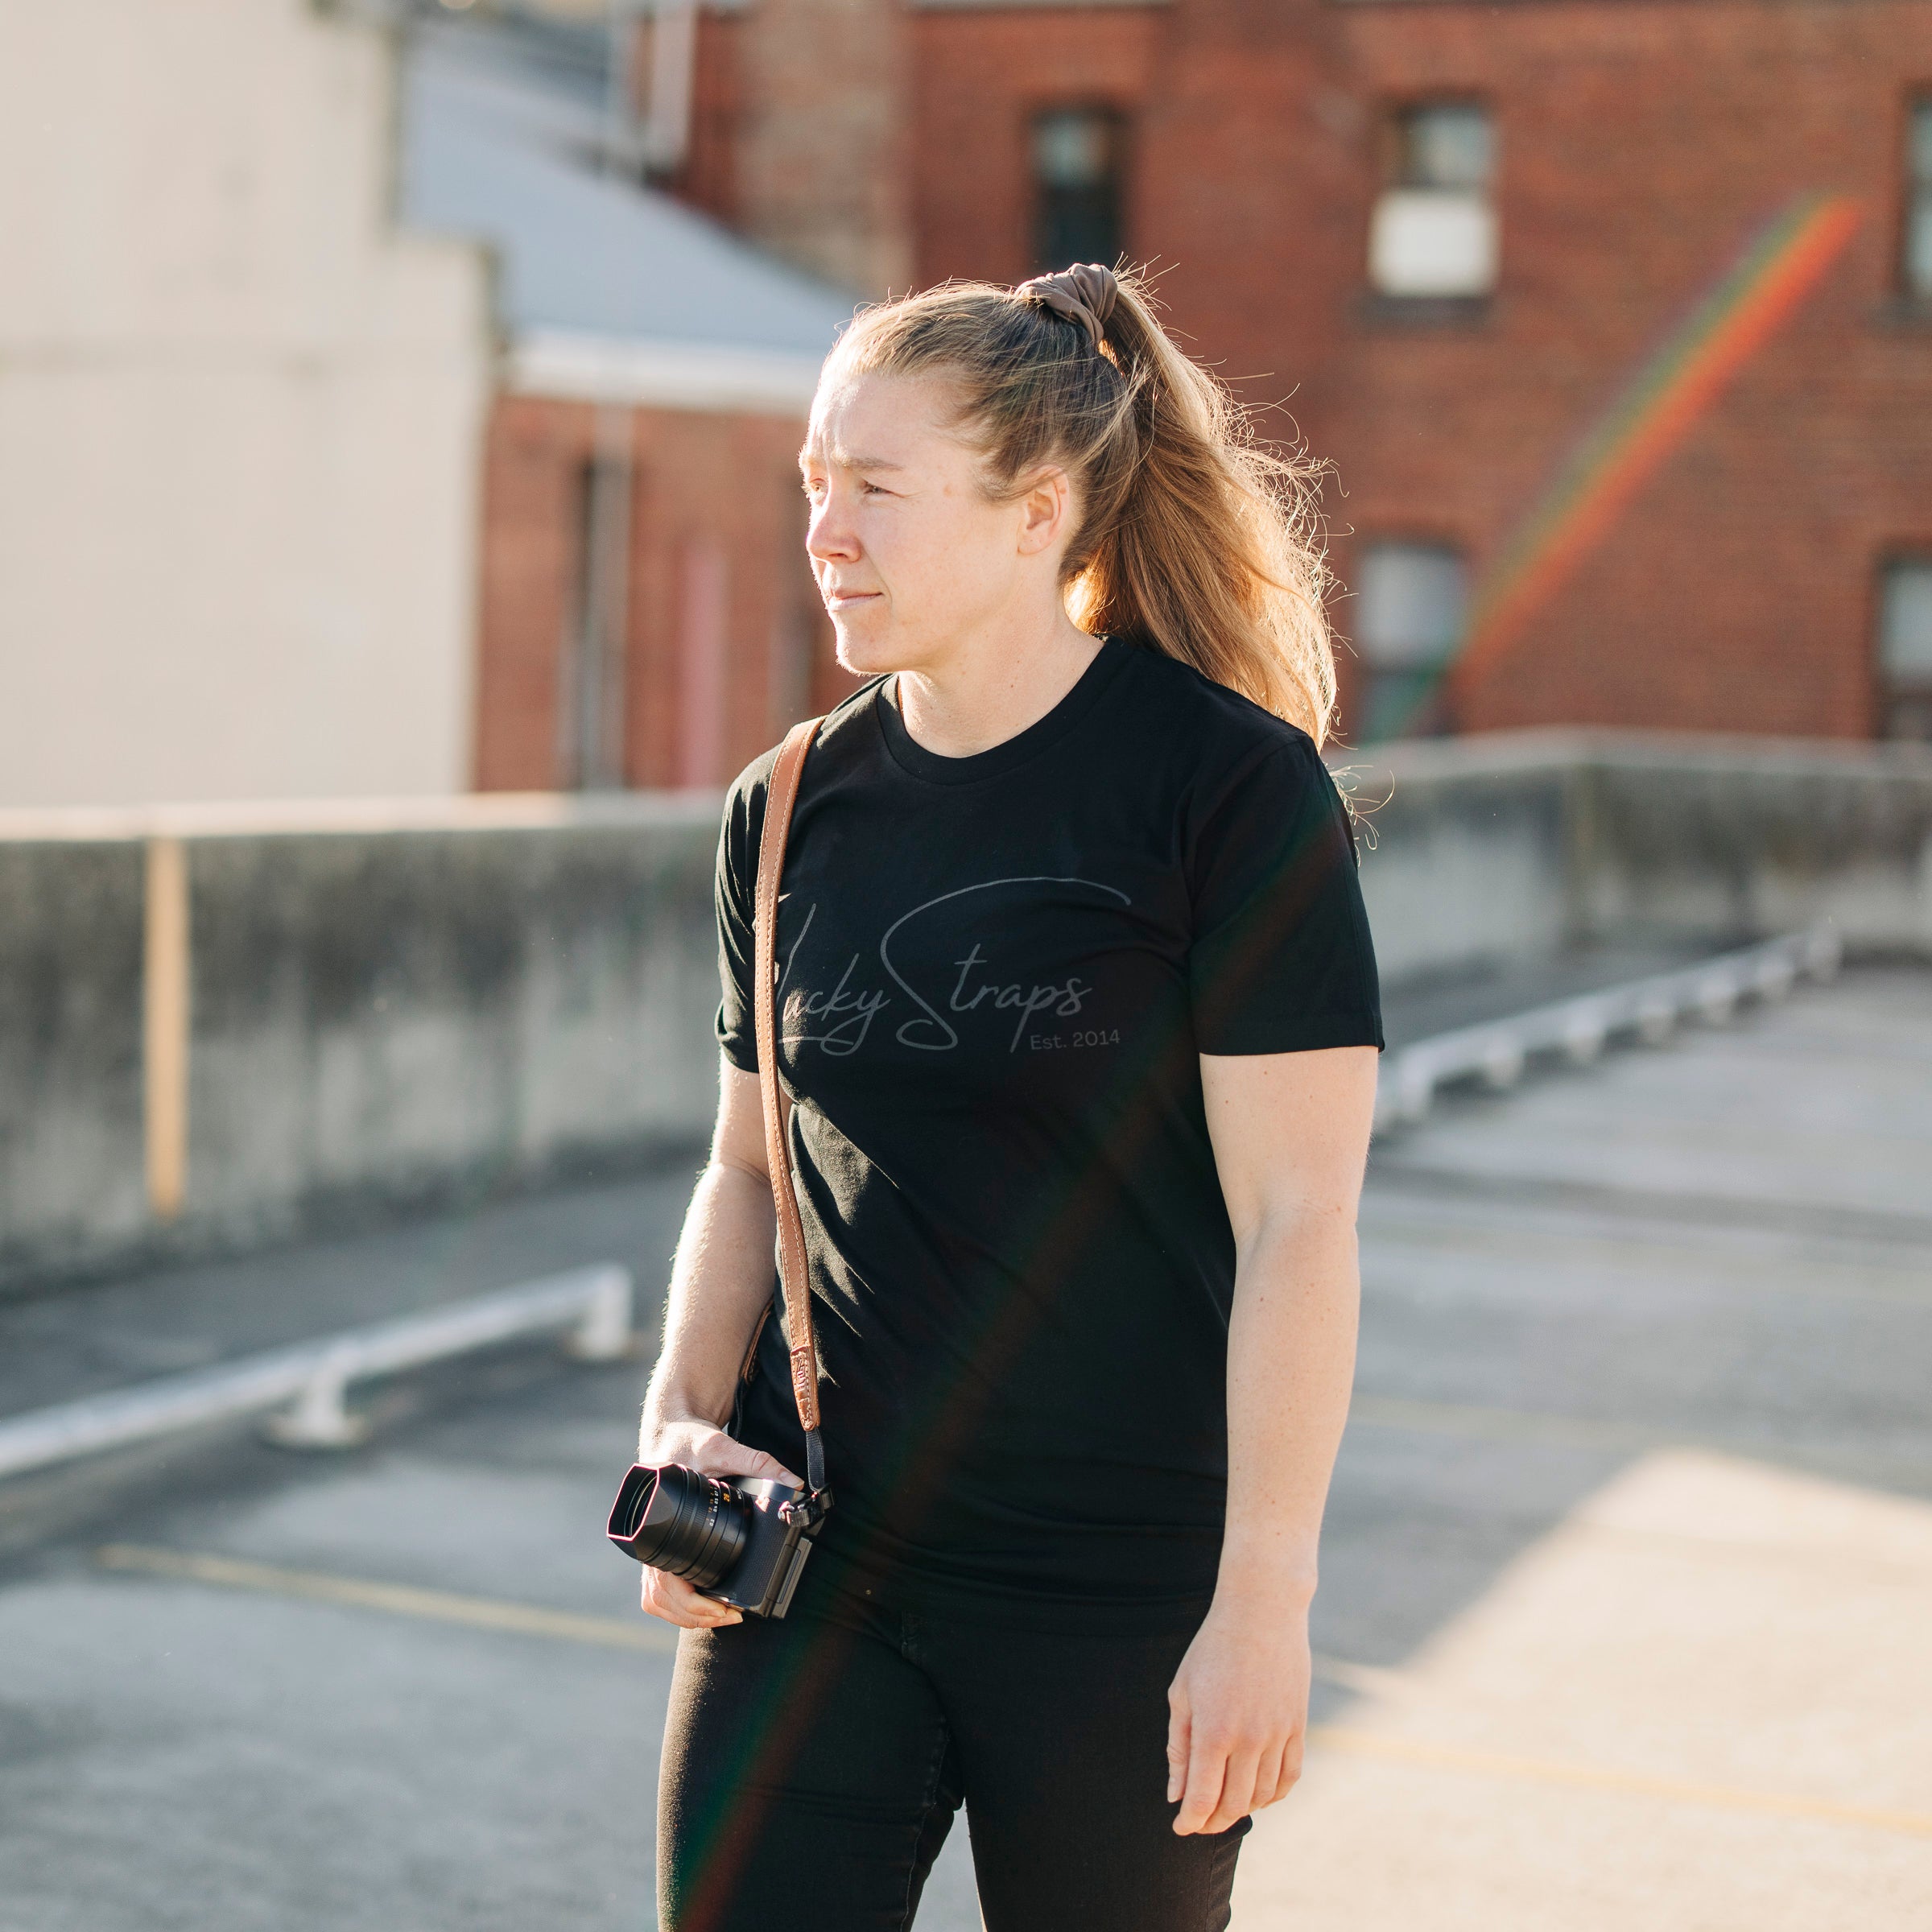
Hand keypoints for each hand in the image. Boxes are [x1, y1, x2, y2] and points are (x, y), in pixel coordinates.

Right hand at [634, 1417, 800, 1630]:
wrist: (669, 1429)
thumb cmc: (690, 1440)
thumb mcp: (723, 1447)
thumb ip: (759, 1463)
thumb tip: (793, 1483)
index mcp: (661, 1519)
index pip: (666, 1579)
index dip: (693, 1602)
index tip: (723, 1609)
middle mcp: (650, 1536)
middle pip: (660, 1596)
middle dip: (695, 1614)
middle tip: (729, 1616)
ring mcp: (650, 1542)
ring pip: (655, 1597)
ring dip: (682, 1614)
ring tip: (717, 1615)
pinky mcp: (658, 1543)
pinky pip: (656, 1586)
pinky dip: (674, 1603)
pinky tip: (699, 1604)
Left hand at [1166, 1596, 1311, 1834]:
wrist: (1261, 1611)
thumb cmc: (1212, 1649)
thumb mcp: (1182, 1692)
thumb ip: (1178, 1747)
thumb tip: (1175, 1795)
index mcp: (1213, 1731)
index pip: (1202, 1799)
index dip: (1189, 1821)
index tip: (1180, 1827)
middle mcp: (1249, 1739)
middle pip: (1234, 1805)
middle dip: (1213, 1821)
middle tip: (1200, 1820)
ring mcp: (1278, 1734)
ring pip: (1264, 1796)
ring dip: (1243, 1809)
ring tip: (1225, 1805)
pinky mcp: (1298, 1726)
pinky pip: (1291, 1777)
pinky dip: (1275, 1795)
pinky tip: (1259, 1793)